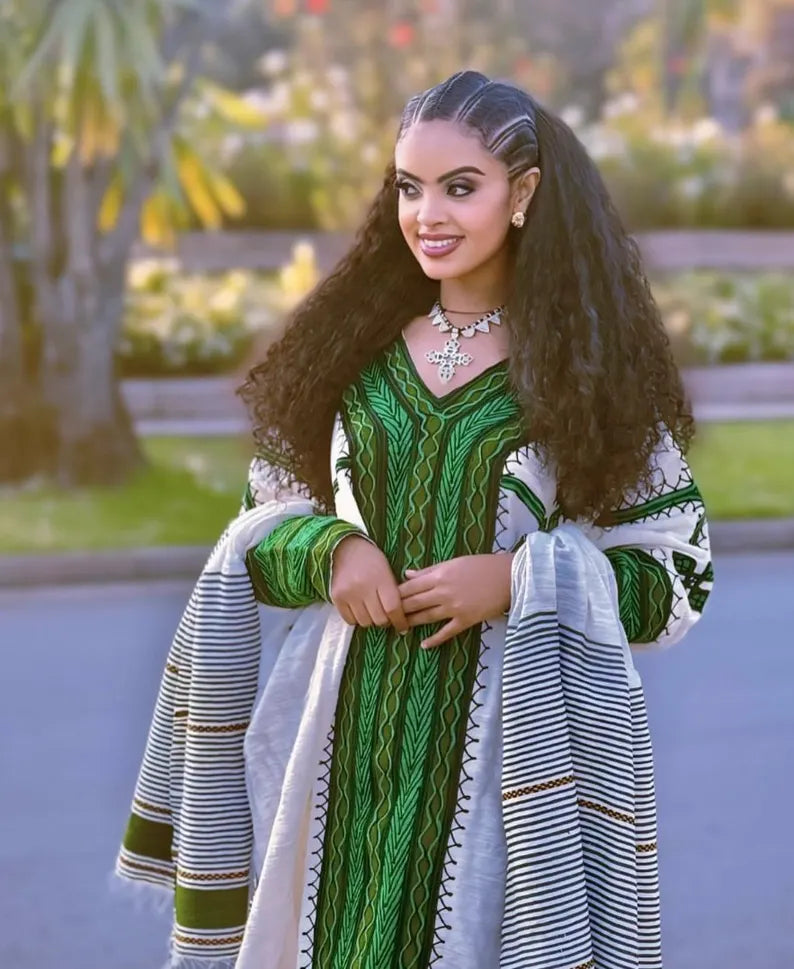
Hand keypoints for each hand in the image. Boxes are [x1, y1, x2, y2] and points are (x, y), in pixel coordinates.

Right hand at [330, 535, 408, 632]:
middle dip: (386, 621)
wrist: (346, 548)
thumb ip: (394, 594)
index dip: (400, 621)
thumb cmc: (373, 561)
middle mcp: (364, 587)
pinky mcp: (336, 598)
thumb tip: (402, 620)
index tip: (403, 627)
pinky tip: (360, 610)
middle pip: (379, 619)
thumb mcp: (388, 572)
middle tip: (386, 616)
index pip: (393, 609)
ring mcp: (348, 593)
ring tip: (372, 611)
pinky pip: (350, 620)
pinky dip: (357, 619)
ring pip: (365, 622)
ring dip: (371, 620)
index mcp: (381, 579)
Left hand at [397, 553, 513, 649]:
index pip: (410, 586)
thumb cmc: (482, 565)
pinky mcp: (466, 620)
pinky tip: (424, 645)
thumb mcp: (454, 562)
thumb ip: (429, 570)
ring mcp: (454, 608)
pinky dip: (435, 640)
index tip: (384, 599)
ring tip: (399, 628)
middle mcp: (443, 592)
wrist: (509, 576)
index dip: (395, 594)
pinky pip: (447, 632)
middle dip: (398, 610)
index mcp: (439, 575)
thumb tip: (407, 574)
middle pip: (414, 603)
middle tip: (386, 617)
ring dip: (411, 623)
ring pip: (426, 617)